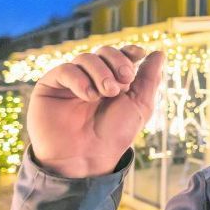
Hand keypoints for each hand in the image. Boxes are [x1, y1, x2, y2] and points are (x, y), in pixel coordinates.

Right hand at [27, 45, 164, 177]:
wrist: (87, 157)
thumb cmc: (114, 135)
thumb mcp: (140, 106)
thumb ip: (149, 78)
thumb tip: (159, 53)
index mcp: (113, 80)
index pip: (120, 54)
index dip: (128, 51)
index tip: (139, 54)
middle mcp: (91, 77)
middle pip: (104, 51)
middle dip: (117, 62)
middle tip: (125, 81)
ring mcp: (71, 81)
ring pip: (85, 58)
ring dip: (101, 73)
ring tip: (107, 93)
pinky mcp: (50, 86)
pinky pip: (65, 70)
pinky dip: (80, 79)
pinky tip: (89, 96)